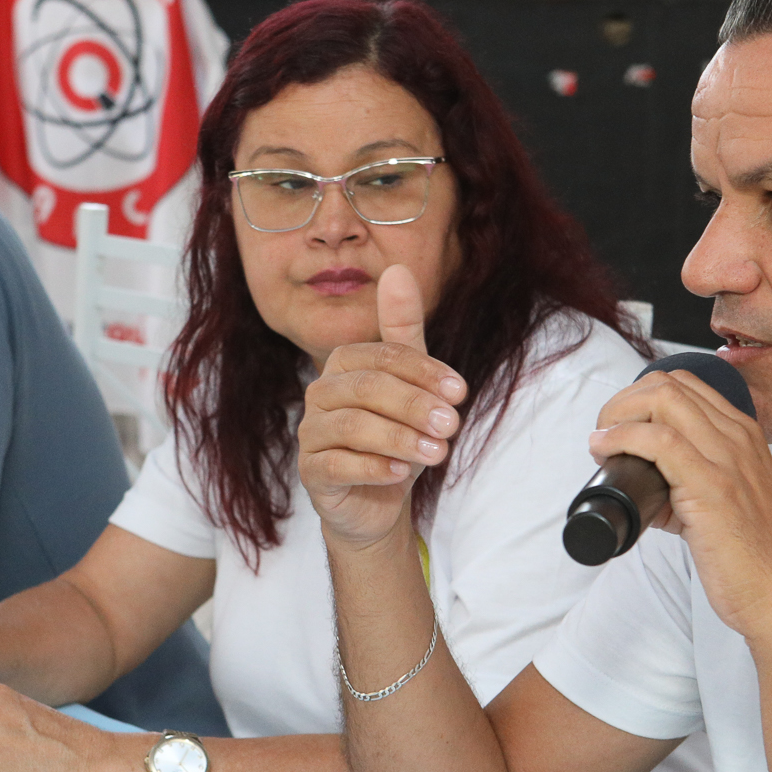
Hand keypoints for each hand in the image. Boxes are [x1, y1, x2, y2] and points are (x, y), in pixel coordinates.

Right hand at [297, 266, 467, 551]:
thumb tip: (397, 269)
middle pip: (367, 388)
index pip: (383, 356)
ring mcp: (311, 434)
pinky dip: (374, 467)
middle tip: (452, 424)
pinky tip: (401, 473)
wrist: (377, 501)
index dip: (423, 371)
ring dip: (401, 438)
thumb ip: (402, 330)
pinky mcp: (310, 473)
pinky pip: (337, 465)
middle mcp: (320, 394)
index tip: (460, 392)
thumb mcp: (409, 383)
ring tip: (438, 452)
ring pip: (352, 426)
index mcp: (343, 364)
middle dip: (414, 404)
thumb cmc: (395, 436)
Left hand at [586, 369, 771, 642]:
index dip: (641, 397)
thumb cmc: (757, 559)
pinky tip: (605, 451)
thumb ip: (691, 485)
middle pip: (668, 384)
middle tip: (605, 433)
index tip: (620, 425)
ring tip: (601, 443)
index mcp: (744, 436)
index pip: (686, 385)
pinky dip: (622, 438)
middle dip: (624, 401)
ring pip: (663, 400)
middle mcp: (738, 438)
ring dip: (618, 415)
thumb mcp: (728, 505)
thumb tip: (649, 485)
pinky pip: (658, 441)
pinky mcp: (712, 487)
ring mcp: (727, 459)